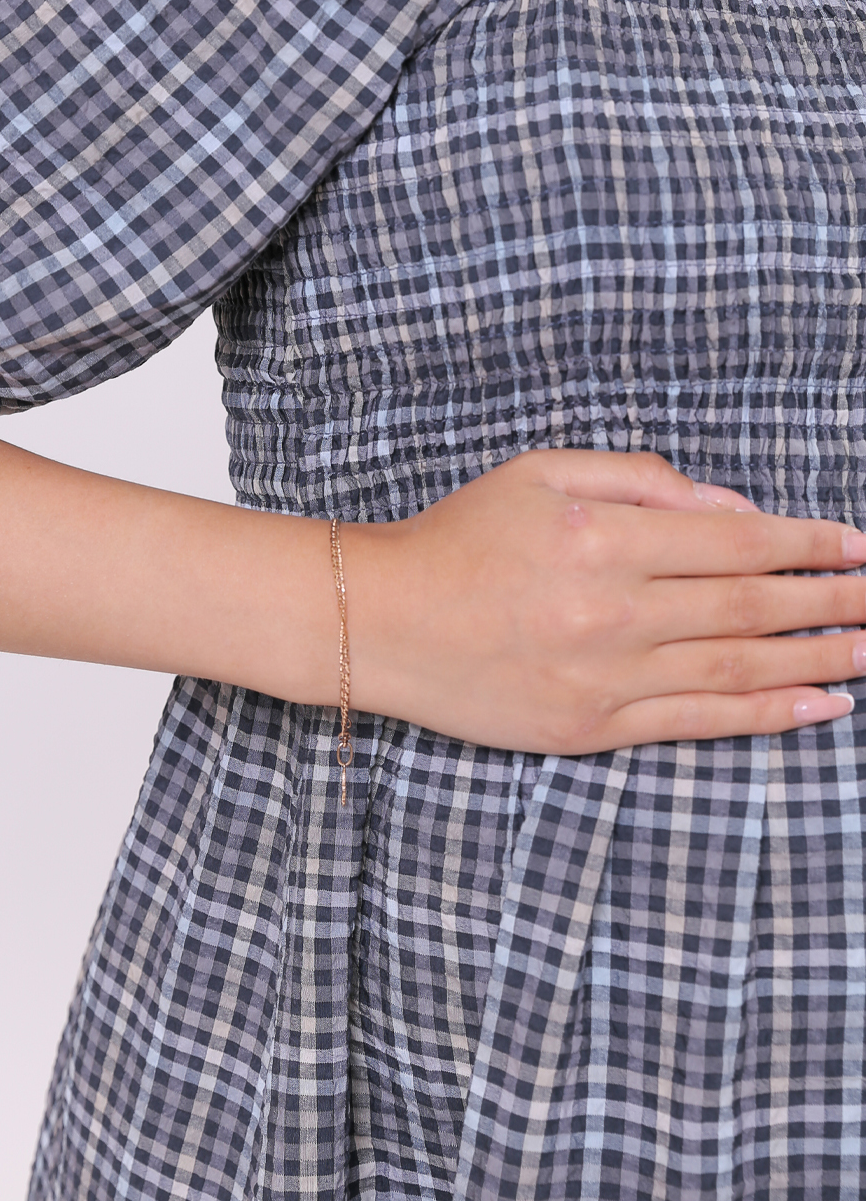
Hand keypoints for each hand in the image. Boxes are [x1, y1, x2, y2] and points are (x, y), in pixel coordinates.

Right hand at [346, 449, 863, 752]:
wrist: (382, 621)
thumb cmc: (461, 537)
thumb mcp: (542, 472)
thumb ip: (640, 478)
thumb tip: (731, 507)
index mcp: (604, 537)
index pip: (737, 541)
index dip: (809, 544)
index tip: (859, 546)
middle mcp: (614, 610)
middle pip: (753, 607)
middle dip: (834, 601)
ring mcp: (606, 676)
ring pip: (740, 669)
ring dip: (819, 658)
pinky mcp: (592, 728)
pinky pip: (699, 723)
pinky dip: (767, 714)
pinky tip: (818, 703)